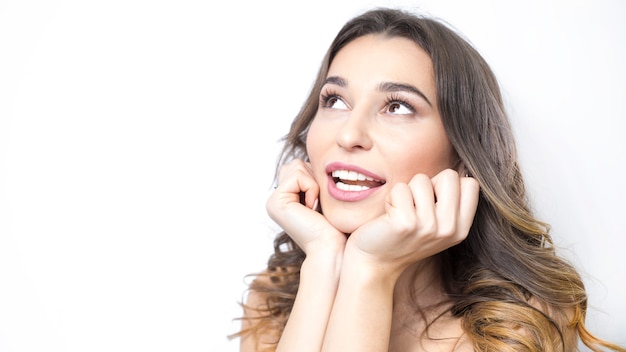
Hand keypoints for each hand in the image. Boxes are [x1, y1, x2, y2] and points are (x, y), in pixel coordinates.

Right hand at [266, 159, 345, 254]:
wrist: (332, 248)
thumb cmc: (335, 227)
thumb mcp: (325, 197)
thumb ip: (314, 179)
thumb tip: (320, 160)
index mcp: (286, 197)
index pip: (301, 167)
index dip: (316, 178)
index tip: (321, 203)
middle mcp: (276, 199)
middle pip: (297, 164)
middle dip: (314, 179)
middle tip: (318, 205)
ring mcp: (273, 201)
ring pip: (297, 166)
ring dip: (313, 183)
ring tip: (316, 207)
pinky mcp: (276, 202)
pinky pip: (298, 176)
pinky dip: (311, 188)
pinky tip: (312, 208)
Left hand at [348, 168, 479, 274]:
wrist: (375, 263)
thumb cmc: (403, 237)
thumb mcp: (436, 225)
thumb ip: (450, 203)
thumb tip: (461, 168)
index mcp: (461, 229)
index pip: (470, 184)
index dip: (446, 185)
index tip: (431, 202)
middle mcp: (449, 229)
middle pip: (450, 175)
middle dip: (428, 183)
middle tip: (415, 205)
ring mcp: (428, 226)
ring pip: (421, 180)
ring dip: (406, 192)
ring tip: (400, 212)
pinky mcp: (405, 223)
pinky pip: (400, 189)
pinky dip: (391, 198)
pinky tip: (388, 217)